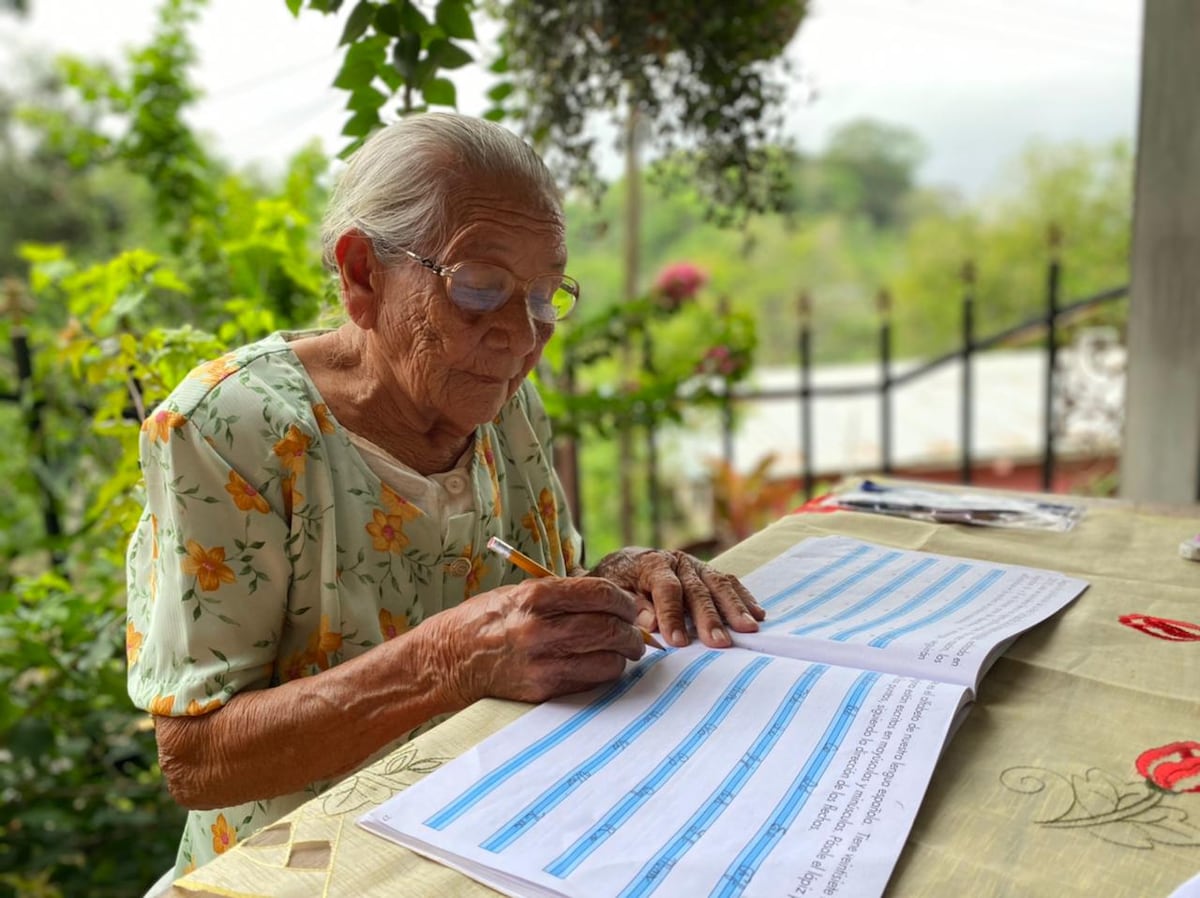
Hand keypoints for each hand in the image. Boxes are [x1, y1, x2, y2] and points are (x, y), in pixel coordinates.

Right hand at [436, 576, 644, 704]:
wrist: (451, 658)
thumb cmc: (490, 619)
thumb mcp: (522, 592)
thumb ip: (565, 595)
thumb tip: (614, 601)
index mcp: (536, 597)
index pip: (600, 594)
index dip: (623, 601)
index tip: (629, 607)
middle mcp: (539, 630)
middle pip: (608, 628)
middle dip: (630, 632)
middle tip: (634, 633)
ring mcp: (540, 663)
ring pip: (607, 660)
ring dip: (622, 656)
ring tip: (622, 652)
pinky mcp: (541, 690)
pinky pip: (590, 682)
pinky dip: (604, 674)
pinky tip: (600, 666)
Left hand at [589, 549, 764, 648]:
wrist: (625, 564)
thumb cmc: (620, 583)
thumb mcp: (616, 593)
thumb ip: (632, 606)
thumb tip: (650, 623)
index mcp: (653, 565)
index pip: (667, 589)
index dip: (672, 615)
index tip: (678, 642)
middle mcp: (679, 562)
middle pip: (697, 589)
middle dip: (709, 617)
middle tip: (719, 643)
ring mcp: (697, 566)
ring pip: (719, 585)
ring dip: (735, 608)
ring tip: (748, 629)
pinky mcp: (709, 572)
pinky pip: (730, 583)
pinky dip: (744, 599)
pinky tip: (758, 614)